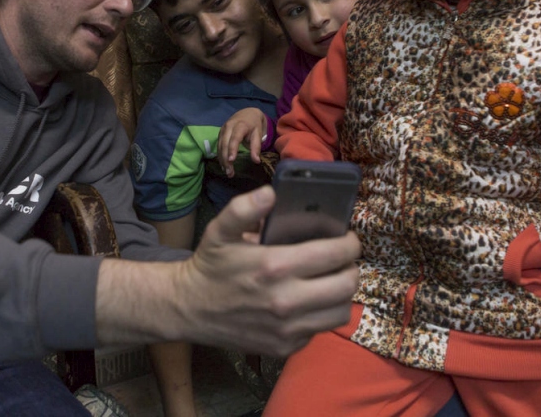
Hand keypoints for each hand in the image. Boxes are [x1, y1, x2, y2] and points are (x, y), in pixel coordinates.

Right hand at [175, 186, 359, 356]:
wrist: (189, 309)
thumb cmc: (210, 266)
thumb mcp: (220, 230)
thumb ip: (244, 208)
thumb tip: (270, 193)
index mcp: (275, 266)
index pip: (334, 255)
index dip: (349, 244)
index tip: (347, 239)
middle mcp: (286, 301)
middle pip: (346, 284)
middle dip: (351, 267)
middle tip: (343, 259)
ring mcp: (287, 329)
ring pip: (340, 311)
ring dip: (342, 294)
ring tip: (332, 280)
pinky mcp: (285, 348)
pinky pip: (319, 330)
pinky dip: (321, 314)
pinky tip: (309, 300)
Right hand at [217, 108, 267, 176]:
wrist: (247, 113)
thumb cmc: (254, 124)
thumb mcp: (258, 133)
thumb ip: (256, 147)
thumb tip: (256, 161)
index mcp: (240, 125)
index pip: (234, 138)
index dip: (232, 149)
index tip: (231, 160)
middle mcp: (228, 127)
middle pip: (224, 144)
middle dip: (226, 159)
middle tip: (230, 173)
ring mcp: (223, 130)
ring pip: (220, 146)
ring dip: (222, 160)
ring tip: (227, 172)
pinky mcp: (220, 133)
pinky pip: (218, 146)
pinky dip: (220, 156)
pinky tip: (223, 165)